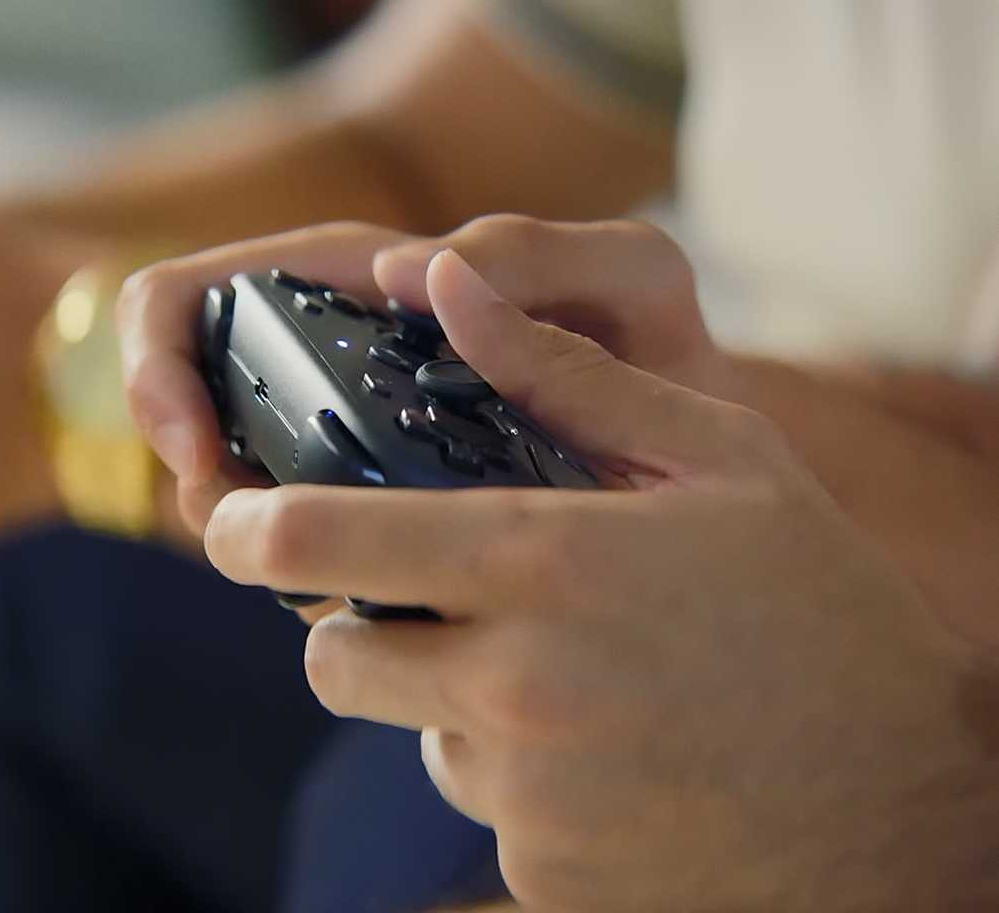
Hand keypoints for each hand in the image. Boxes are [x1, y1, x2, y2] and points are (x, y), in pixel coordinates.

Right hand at [117, 216, 734, 531]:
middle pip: (191, 398)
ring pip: (238, 484)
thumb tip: (401, 273)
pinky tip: (360, 604)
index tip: (192, 440)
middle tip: (233, 521)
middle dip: (188, 460)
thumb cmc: (668, 353)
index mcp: (360, 287)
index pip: (195, 294)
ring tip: (302, 570)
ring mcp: (348, 448)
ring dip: (241, 528)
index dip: (158, 360)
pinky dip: (304, 576)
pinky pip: (303, 549)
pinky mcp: (378, 526)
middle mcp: (335, 363)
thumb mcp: (628, 278)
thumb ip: (539, 253)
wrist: (722, 470)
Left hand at [202, 249, 998, 910]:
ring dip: (449, 698)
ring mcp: (525, 795)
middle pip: (333, 655)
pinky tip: (609, 750)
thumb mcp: (717, 459)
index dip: (246, 527)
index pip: (316, 541)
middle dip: (353, 623)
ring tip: (569, 673)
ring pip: (411, 729)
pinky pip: (477, 801)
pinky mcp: (539, 873)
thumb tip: (444, 282)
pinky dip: (516, 774)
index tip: (230, 519)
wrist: (905, 811)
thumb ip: (563, 370)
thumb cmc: (820, 609)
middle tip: (428, 600)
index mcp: (541, 564)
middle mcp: (513, 686)